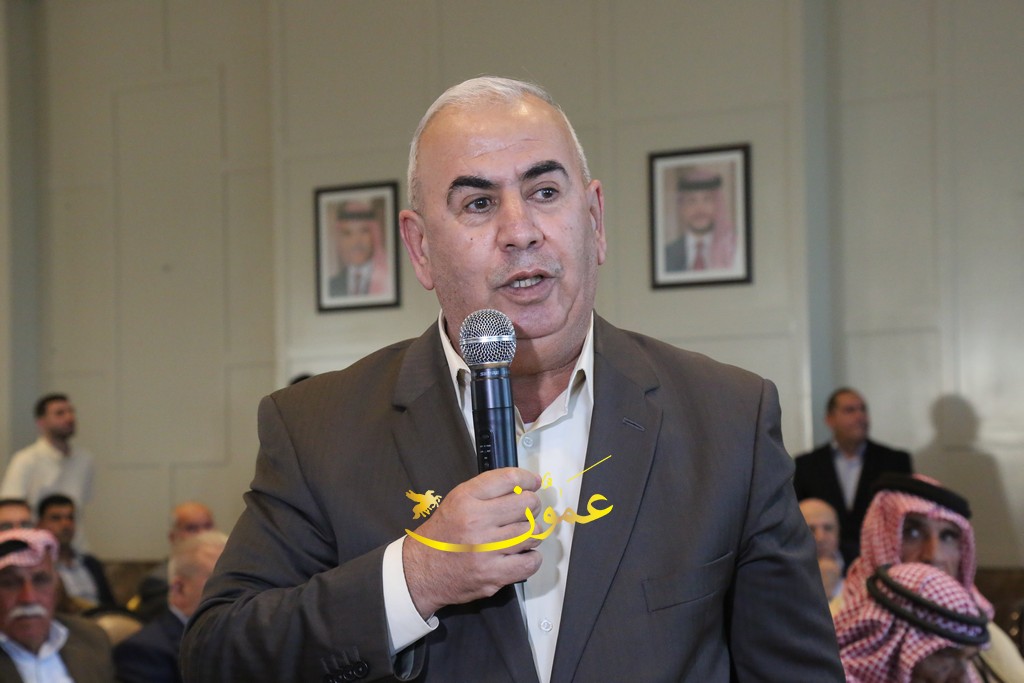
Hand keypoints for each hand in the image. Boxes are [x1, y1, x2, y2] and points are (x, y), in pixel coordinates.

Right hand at [403, 467, 541, 618]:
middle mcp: (476, 522)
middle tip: (527, 511)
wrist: (421, 571)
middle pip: (526, 504)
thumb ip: (487, 491)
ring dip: (531, 533)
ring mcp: (486, 550)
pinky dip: (532, 557)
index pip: (509, 479)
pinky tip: (521, 554)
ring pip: (532, 533)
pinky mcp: (493, 574)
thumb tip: (525, 485)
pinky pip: (530, 562)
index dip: (527, 479)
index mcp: (466, 499)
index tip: (532, 483)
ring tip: (520, 535)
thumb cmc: (442, 535)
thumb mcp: (457, 501)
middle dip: (532, 506)